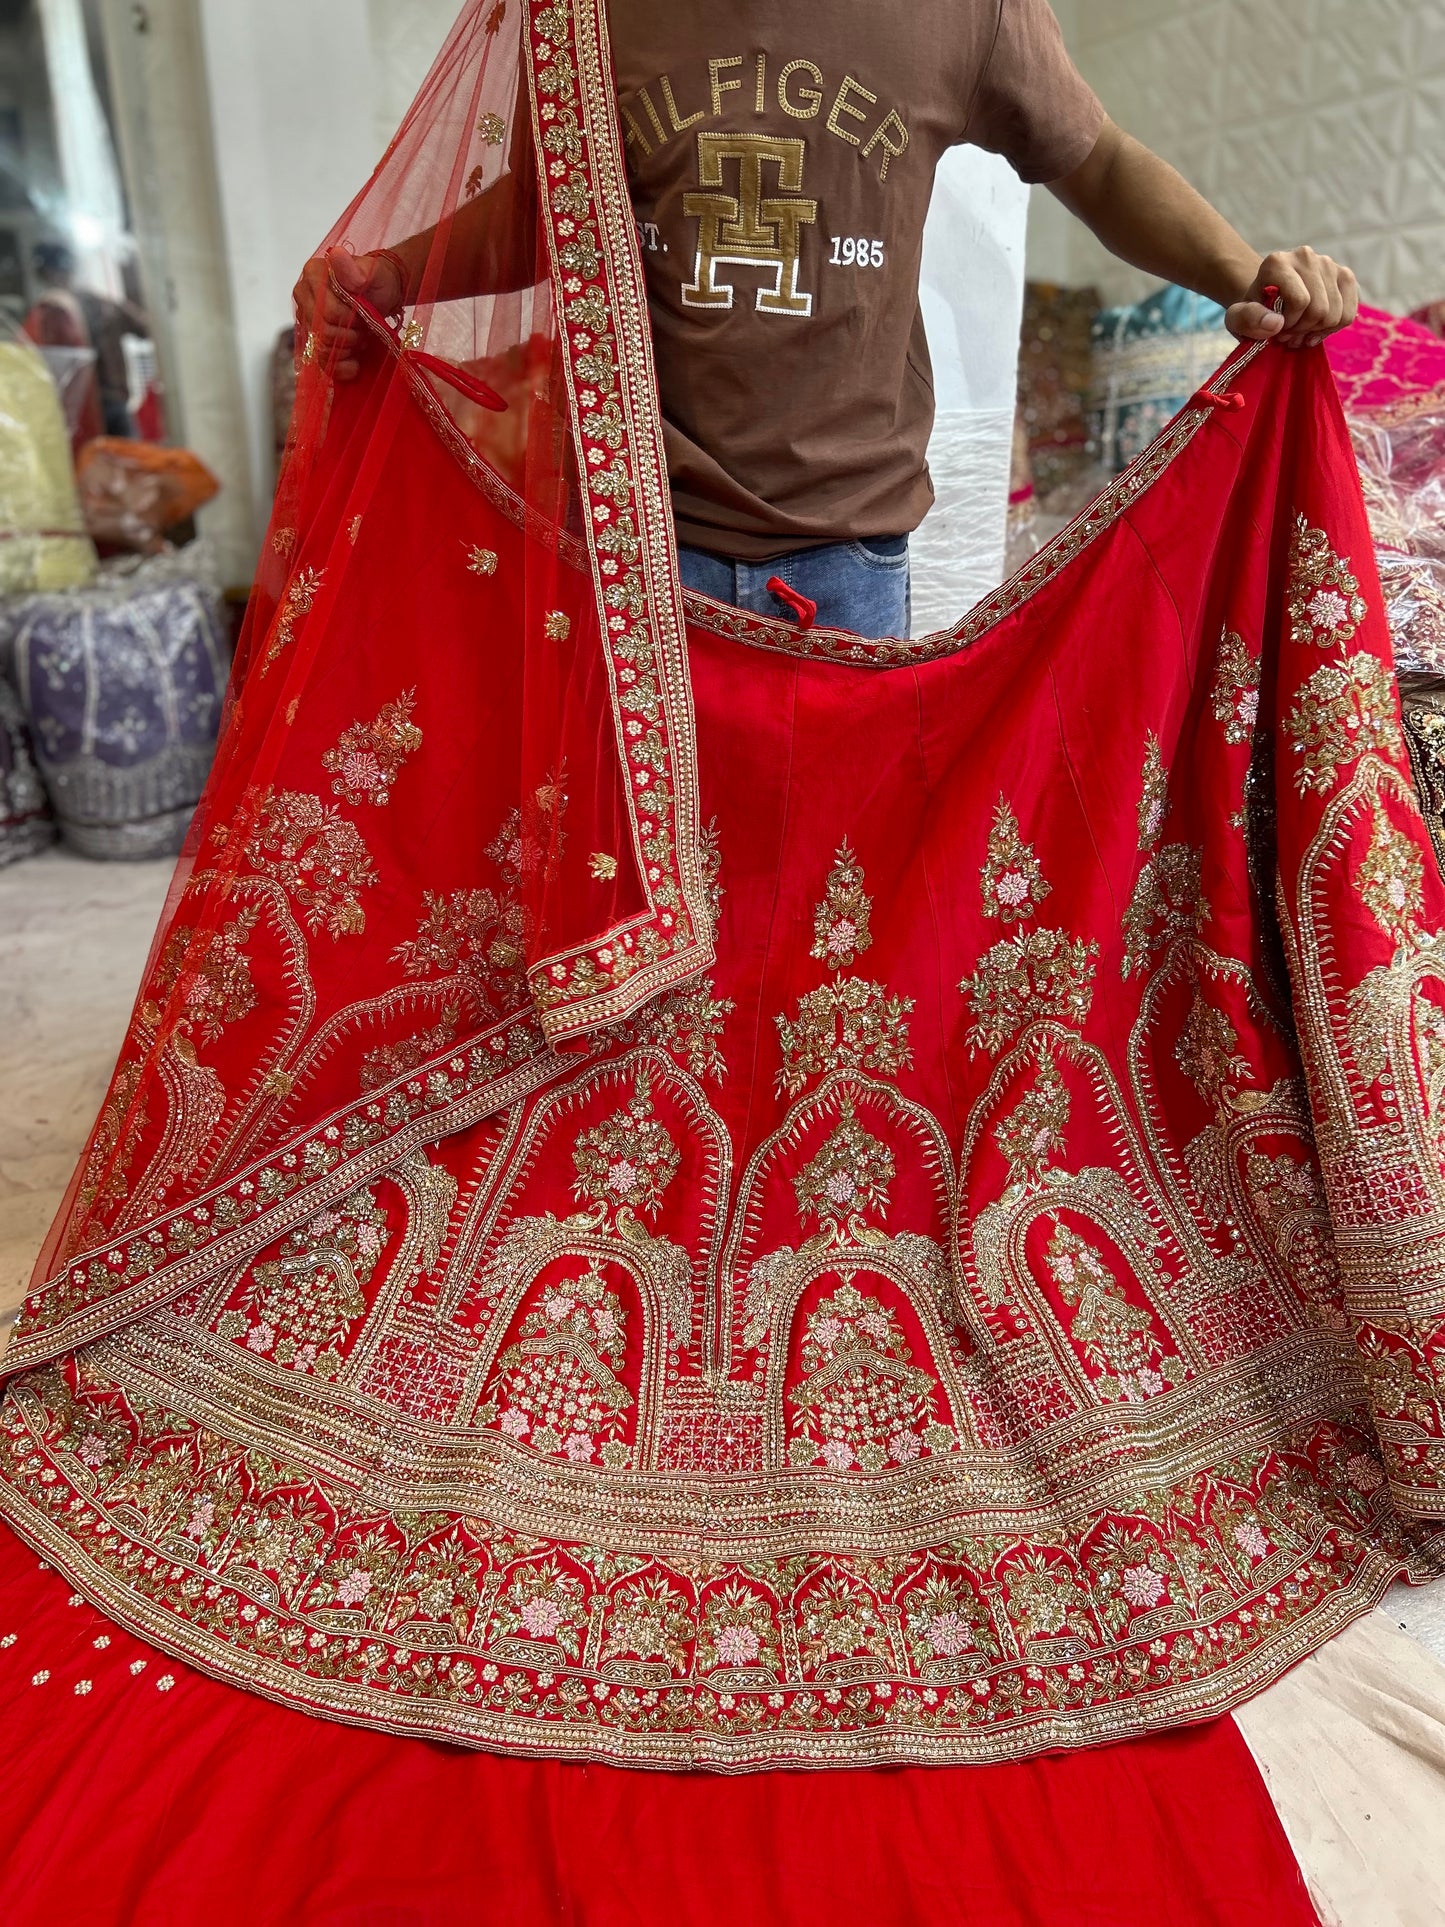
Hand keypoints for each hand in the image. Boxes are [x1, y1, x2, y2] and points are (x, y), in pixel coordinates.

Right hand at [291, 249, 405, 380]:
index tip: (363, 313)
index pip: (325, 312)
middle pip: (322, 332)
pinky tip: (355, 363)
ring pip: (321, 349)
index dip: (349, 319)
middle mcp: (303, 296)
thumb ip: (356, 268)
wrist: (381, 294)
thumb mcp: (373, 272)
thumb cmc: (377, 281)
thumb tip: (337, 255)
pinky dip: (341, 367)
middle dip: (349, 335)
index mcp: (312, 275)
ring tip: (360, 337)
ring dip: (347, 349)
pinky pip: (321, 362)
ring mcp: (306, 319)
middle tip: (364, 327)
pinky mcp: (313, 338)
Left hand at [1225, 247, 1358, 347]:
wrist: (1267, 299)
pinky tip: (1316, 330)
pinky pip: (1348, 314)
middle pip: (1320, 309)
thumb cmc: (1253, 311)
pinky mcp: (1344, 275)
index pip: (1300, 301)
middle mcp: (1305, 256)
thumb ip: (1248, 319)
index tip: (1276, 328)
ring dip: (1316, 331)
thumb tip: (1276, 323)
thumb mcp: (1238, 319)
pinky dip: (1332, 329)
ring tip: (1299, 332)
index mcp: (1277, 262)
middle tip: (1287, 334)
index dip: (1290, 324)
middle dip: (1302, 330)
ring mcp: (1328, 263)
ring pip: (1335, 313)